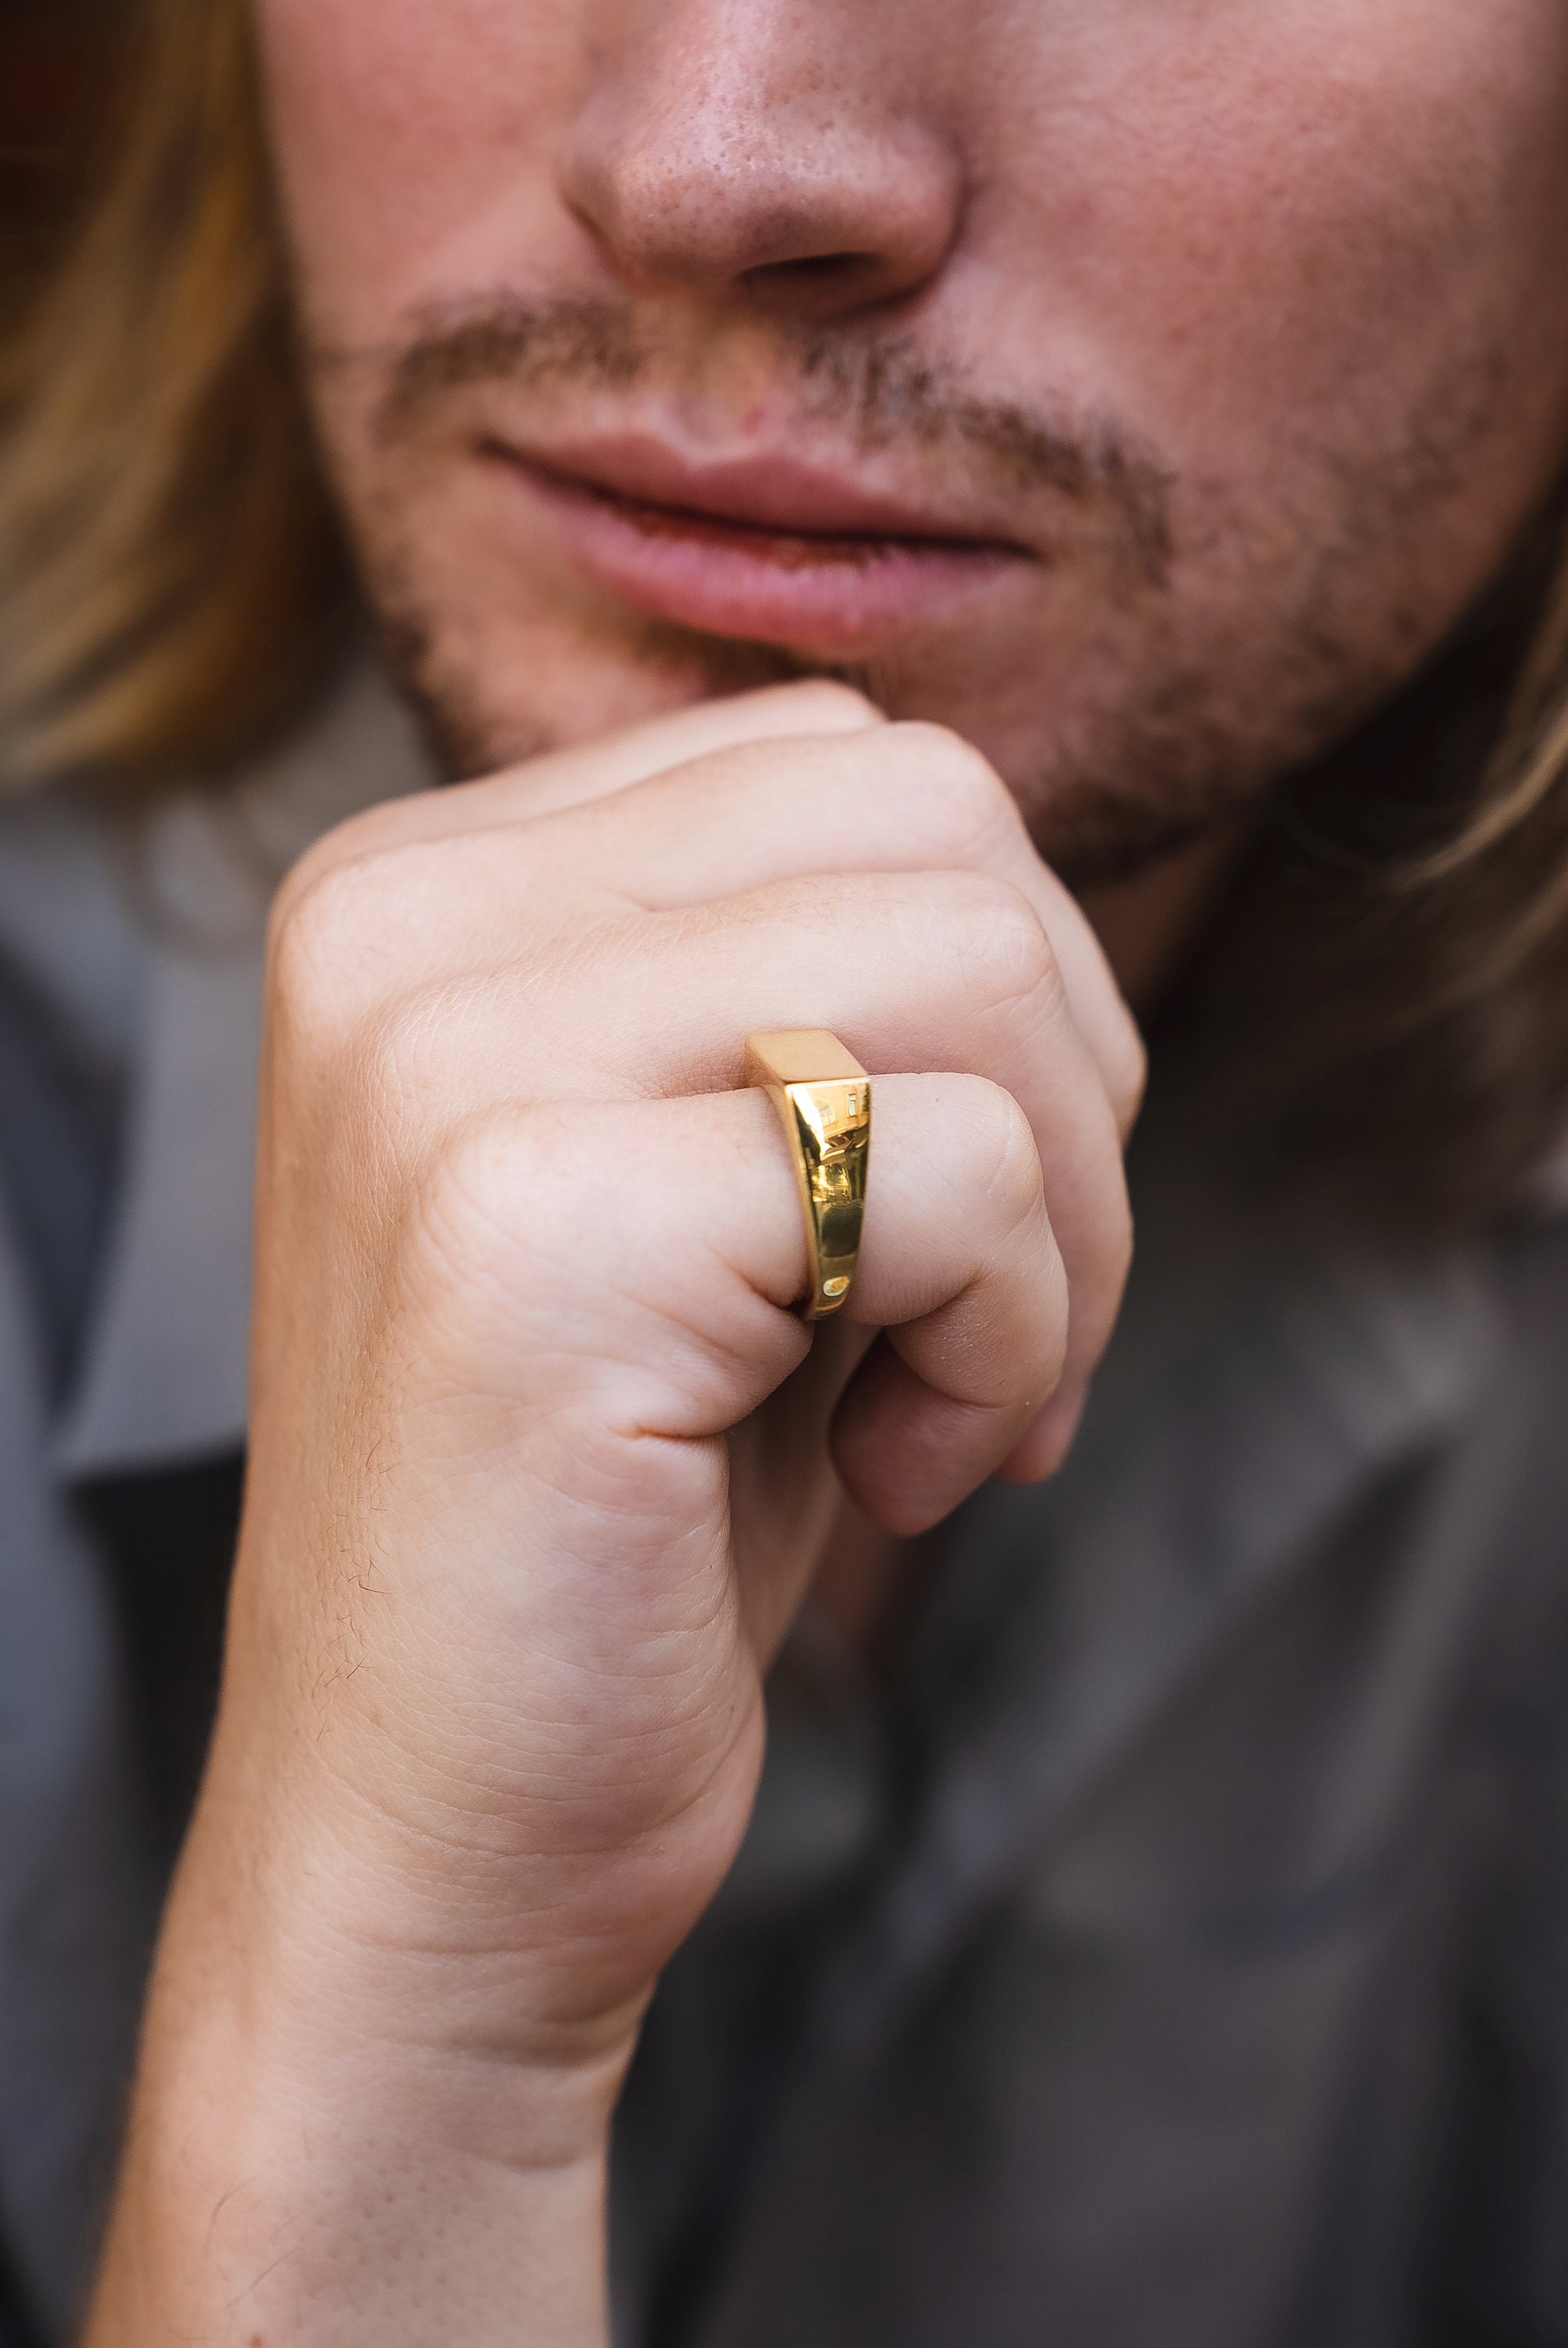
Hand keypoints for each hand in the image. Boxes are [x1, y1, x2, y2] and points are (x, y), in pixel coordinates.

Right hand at [86, 683, 1140, 2344]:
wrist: (441, 1833)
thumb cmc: (624, 1513)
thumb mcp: (722, 1179)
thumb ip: (821, 979)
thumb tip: (1034, 883)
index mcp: (425, 888)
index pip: (850, 760)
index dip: (991, 988)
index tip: (954, 1215)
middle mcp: (400, 930)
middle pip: (934, 821)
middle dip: (1068, 1079)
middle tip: (1006, 1312)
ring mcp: (443, 1064)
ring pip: (974, 959)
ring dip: (1063, 1213)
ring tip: (963, 1395)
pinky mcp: (529, 1232)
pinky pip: (955, 1164)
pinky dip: (1013, 1333)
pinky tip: (906, 1474)